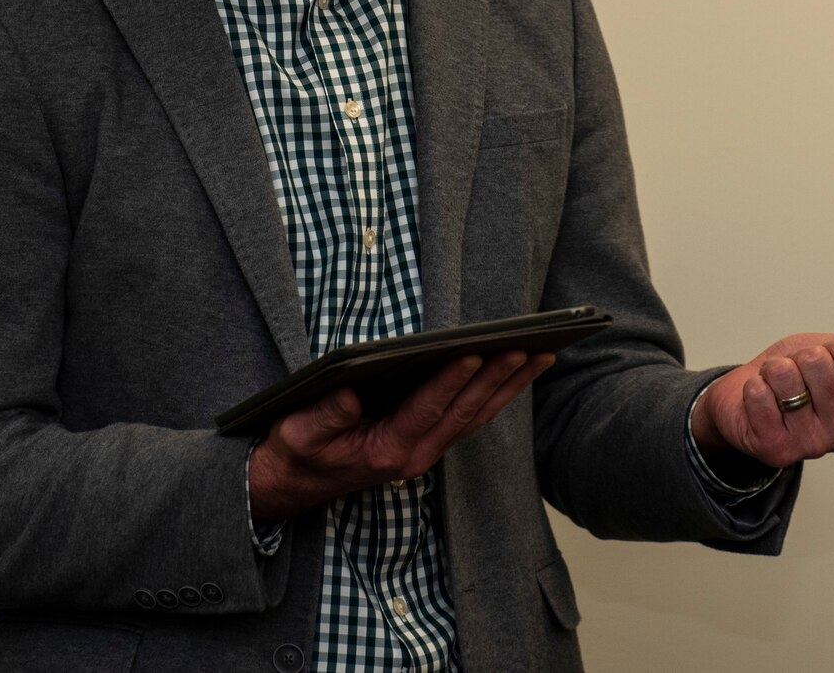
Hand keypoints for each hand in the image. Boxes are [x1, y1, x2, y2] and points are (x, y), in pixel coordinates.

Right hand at [248, 350, 554, 524]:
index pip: (426, 411)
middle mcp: (414, 455)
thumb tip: (349, 393)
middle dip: (497, 378)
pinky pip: (470, 418)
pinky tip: (514, 371)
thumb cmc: (296, 454)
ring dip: (508, 386)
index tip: (473, 354)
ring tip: (539, 355)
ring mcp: (425, 452)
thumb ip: (324, 417)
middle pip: (464, 412)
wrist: (293, 486)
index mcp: (386, 450)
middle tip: (527, 347)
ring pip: (476, 416)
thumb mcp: (297, 435)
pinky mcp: (427, 444)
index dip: (450, 382)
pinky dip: (495, 394)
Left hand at [691, 333, 833, 469]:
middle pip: (818, 365)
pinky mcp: (776, 452)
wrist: (751, 394)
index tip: (829, 360)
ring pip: (787, 379)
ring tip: (780, 387)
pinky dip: (754, 389)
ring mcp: (811, 446)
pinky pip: (760, 400)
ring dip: (775, 372)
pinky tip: (761, 401)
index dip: (833, 348)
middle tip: (800, 374)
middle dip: (801, 358)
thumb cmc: (805, 374)